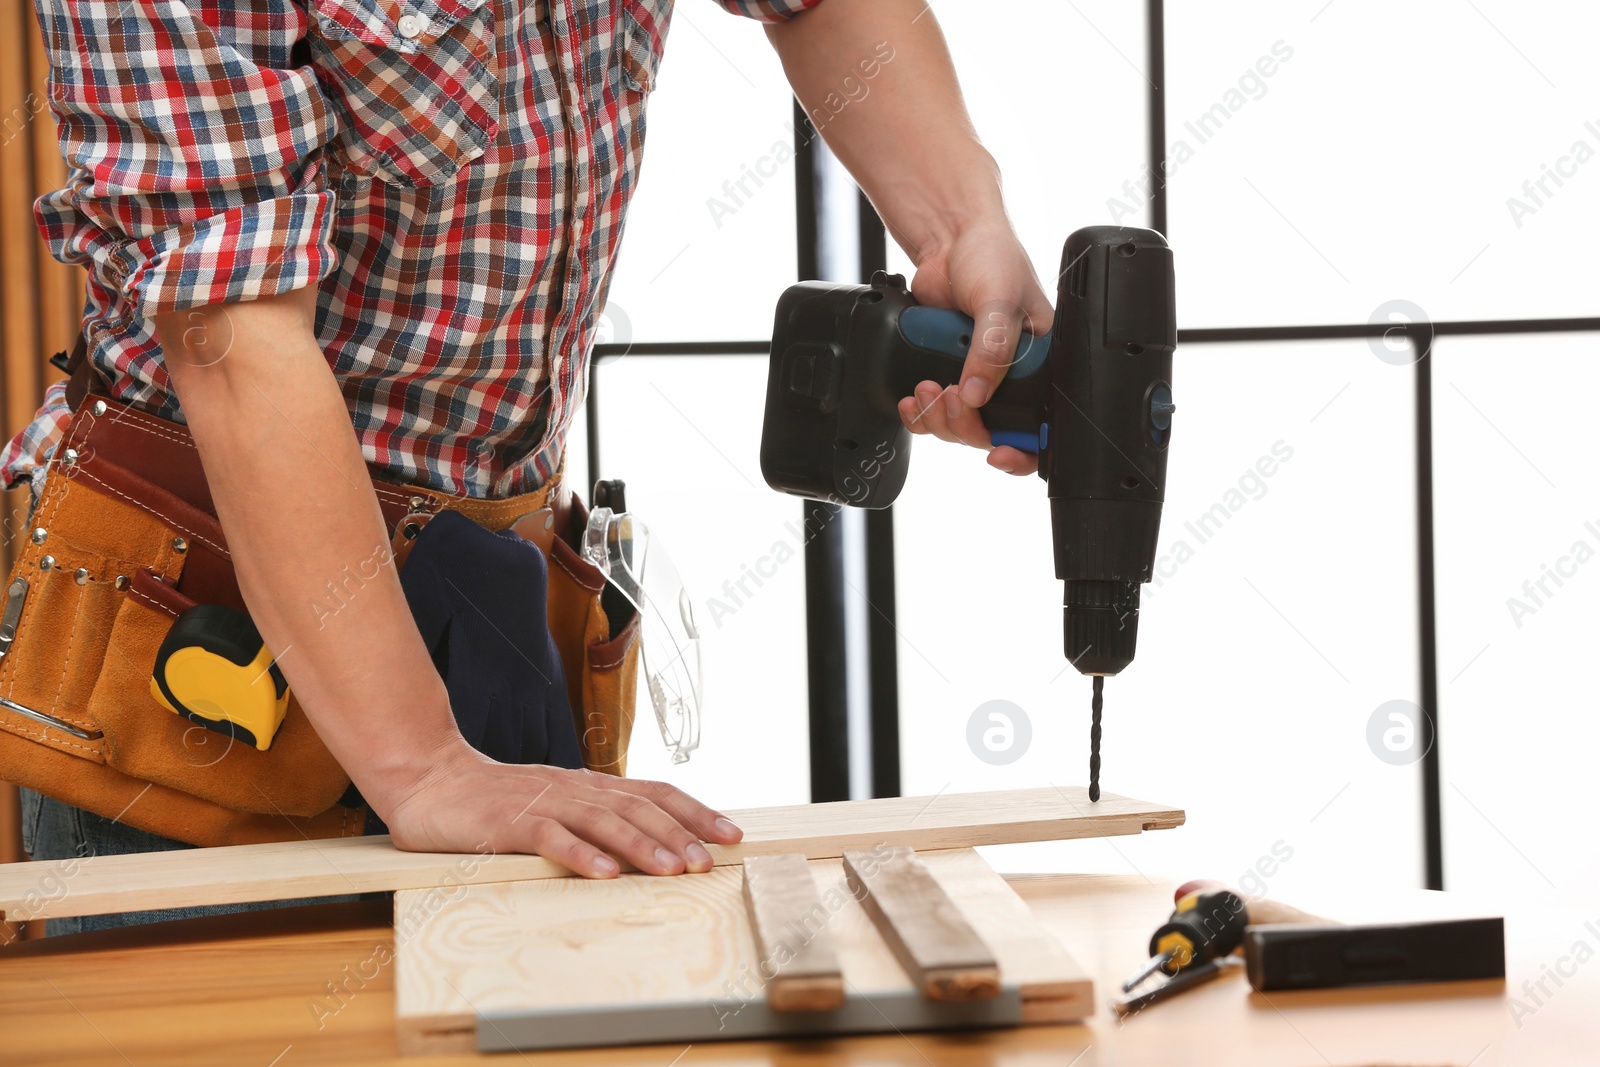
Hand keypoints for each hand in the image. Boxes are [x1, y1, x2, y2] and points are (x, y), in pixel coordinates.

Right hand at [384, 744, 742, 876]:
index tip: (730, 833)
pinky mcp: (509, 823)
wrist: (431, 779)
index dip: (694, 811)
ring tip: (673, 869)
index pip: (654, 793)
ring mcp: (542, 804)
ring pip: (602, 822)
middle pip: (637, 807)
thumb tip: (648, 844)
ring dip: (641, 846)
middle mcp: (574, 790)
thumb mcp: (555, 805)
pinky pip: (550, 838)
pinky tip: (603, 873)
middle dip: (679, 833)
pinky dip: (579, 855)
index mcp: (589, 786)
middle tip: (711, 859)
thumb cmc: (497, 800)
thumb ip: (594, 819)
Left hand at [895, 214, 1054, 475]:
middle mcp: (1013, 376)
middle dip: (966, 424)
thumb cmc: (992, 258)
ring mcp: (977, 377)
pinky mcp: (947, 371)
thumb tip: (976, 395)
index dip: (1022, 447)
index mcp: (1043, 364)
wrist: (948, 240)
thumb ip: (992, 350)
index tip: (999, 451)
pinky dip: (920, 412)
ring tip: (928, 387)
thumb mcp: (1001, 301)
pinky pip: (934, 412)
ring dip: (939, 417)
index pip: (1041, 424)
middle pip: (992, 431)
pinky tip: (913, 396)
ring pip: (960, 426)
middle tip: (952, 397)